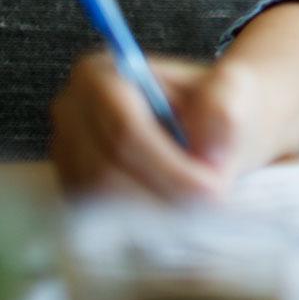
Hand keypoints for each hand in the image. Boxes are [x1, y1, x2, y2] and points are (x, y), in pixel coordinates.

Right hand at [50, 52, 273, 201]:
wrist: (206, 123)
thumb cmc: (216, 103)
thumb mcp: (233, 92)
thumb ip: (225, 108)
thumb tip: (208, 149)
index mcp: (100, 75)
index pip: (126, 132)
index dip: (169, 167)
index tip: (214, 189)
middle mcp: (70, 113)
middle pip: (107, 173)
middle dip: (164, 194)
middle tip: (213, 205)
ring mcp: (65, 155)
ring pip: (100, 203)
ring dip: (153, 213)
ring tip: (199, 208)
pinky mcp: (72, 189)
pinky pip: (97, 220)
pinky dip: (140, 224)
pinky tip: (176, 217)